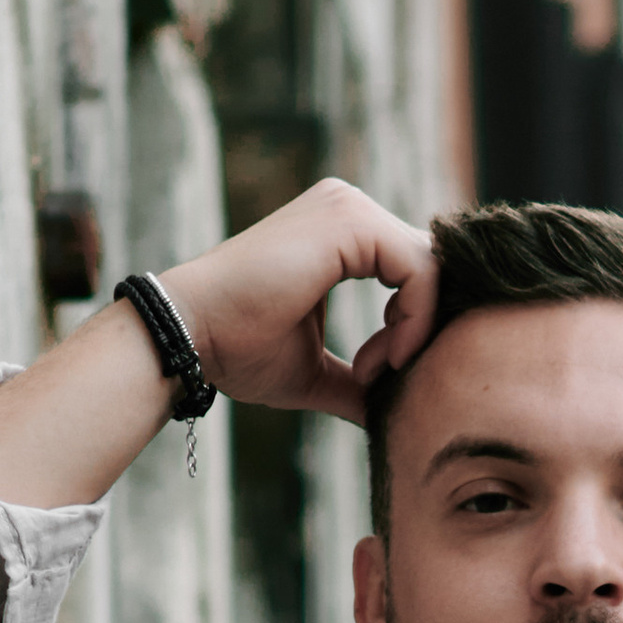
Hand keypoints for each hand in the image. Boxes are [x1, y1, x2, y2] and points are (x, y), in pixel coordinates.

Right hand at [163, 179, 438, 421]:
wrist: (190, 337)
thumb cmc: (239, 350)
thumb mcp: (315, 370)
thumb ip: (359, 382)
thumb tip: (397, 414)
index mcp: (343, 232)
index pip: (416, 270)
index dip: (414, 328)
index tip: (376, 376)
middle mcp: (347, 208)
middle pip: (431, 266)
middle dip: (420, 329)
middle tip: (379, 376)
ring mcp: (348, 208)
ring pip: (432, 267)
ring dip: (416, 330)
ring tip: (374, 370)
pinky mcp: (349, 222)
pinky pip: (420, 269)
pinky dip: (415, 320)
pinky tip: (383, 357)